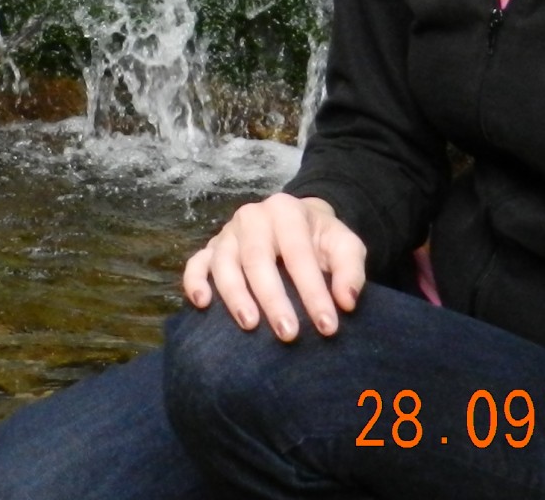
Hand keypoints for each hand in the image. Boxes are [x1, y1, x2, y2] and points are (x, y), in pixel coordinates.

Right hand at [181, 192, 367, 340]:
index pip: (299, 253)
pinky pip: (196, 263)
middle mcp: (252, 217)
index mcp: (286, 211)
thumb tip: (346, 302)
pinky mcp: (212, 248)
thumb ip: (350, 270)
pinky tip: (202, 303)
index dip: (313, 291)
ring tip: (250, 325)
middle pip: (257, 258)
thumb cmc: (320, 239)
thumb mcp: (346, 245)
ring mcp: (228, 232)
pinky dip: (195, 281)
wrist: (296, 222)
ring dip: (235, 295)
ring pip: (224, 262)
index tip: (327, 326)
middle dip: (272, 298)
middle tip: (288, 334)